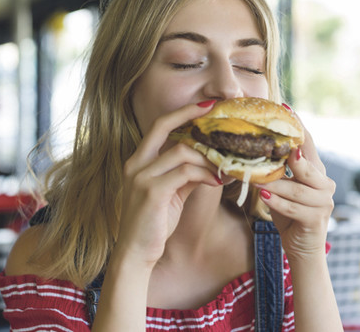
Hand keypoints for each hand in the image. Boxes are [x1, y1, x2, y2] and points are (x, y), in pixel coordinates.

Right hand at [115, 102, 220, 267]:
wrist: (134, 253)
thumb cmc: (152, 224)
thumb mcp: (170, 193)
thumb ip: (185, 175)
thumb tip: (212, 163)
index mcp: (138, 161)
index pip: (159, 125)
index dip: (182, 112)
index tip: (205, 105)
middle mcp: (136, 164)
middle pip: (162, 125)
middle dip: (190, 115)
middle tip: (216, 113)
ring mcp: (141, 176)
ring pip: (182, 151)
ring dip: (208, 158)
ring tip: (225, 167)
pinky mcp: (152, 191)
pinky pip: (185, 173)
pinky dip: (205, 174)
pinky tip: (217, 181)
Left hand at [255, 125, 334, 259]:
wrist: (301, 248)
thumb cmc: (289, 213)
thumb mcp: (281, 187)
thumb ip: (276, 170)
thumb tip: (252, 148)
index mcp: (315, 171)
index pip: (308, 144)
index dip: (298, 126)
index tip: (286, 108)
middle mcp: (324, 183)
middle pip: (307, 164)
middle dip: (289, 155)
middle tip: (271, 145)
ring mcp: (323, 202)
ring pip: (298, 189)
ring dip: (276, 184)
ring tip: (256, 179)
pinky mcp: (316, 219)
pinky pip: (295, 208)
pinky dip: (279, 203)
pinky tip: (265, 197)